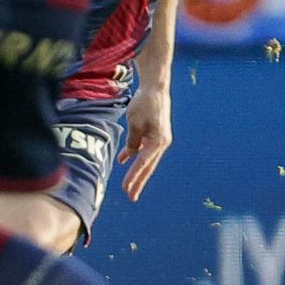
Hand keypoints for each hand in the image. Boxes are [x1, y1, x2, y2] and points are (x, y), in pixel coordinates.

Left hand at [119, 84, 171, 198]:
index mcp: (158, 142)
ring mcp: (159, 139)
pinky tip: (123, 160)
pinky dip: (134, 153)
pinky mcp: (154, 133)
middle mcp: (161, 143)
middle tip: (131, 197)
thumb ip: (133, 141)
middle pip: (147, 166)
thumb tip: (131, 155)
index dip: (134, 177)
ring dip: (136, 171)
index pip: (143, 164)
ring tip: (129, 186)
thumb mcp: (134, 123)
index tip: (126, 189)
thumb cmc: (145, 104)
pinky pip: (143, 147)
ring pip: (145, 159)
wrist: (155, 88)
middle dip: (138, 182)